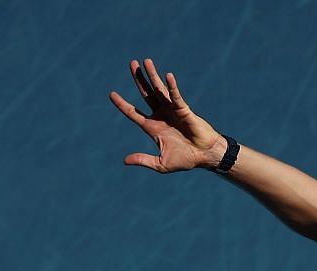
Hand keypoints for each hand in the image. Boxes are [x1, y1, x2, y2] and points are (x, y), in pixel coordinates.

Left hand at [109, 57, 224, 173]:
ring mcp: (172, 110)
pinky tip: (167, 76)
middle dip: (139, 79)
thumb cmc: (185, 159)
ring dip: (153, 75)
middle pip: (146, 93)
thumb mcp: (160, 163)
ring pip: (159, 89)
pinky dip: (172, 87)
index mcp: (152, 127)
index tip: (111, 94)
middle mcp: (160, 115)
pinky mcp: (184, 109)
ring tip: (146, 61)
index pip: (133, 113)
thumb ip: (143, 159)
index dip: (122, 104)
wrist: (204, 156)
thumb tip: (125, 161)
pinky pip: (176, 96)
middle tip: (132, 63)